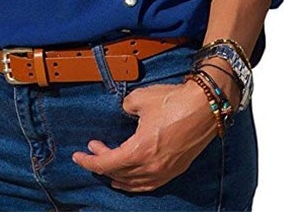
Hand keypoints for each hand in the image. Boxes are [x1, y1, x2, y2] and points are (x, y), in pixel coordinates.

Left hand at [71, 79, 218, 192]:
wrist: (206, 106)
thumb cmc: (175, 101)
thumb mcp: (140, 98)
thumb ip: (125, 107)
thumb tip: (123, 111)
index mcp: (139, 150)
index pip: (106, 163)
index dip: (89, 161)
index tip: (78, 156)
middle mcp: (151, 166)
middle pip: (118, 173)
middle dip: (101, 162)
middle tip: (93, 148)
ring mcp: (165, 171)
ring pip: (134, 183)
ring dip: (117, 177)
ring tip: (106, 169)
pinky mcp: (176, 169)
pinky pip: (149, 184)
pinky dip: (135, 183)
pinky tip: (131, 179)